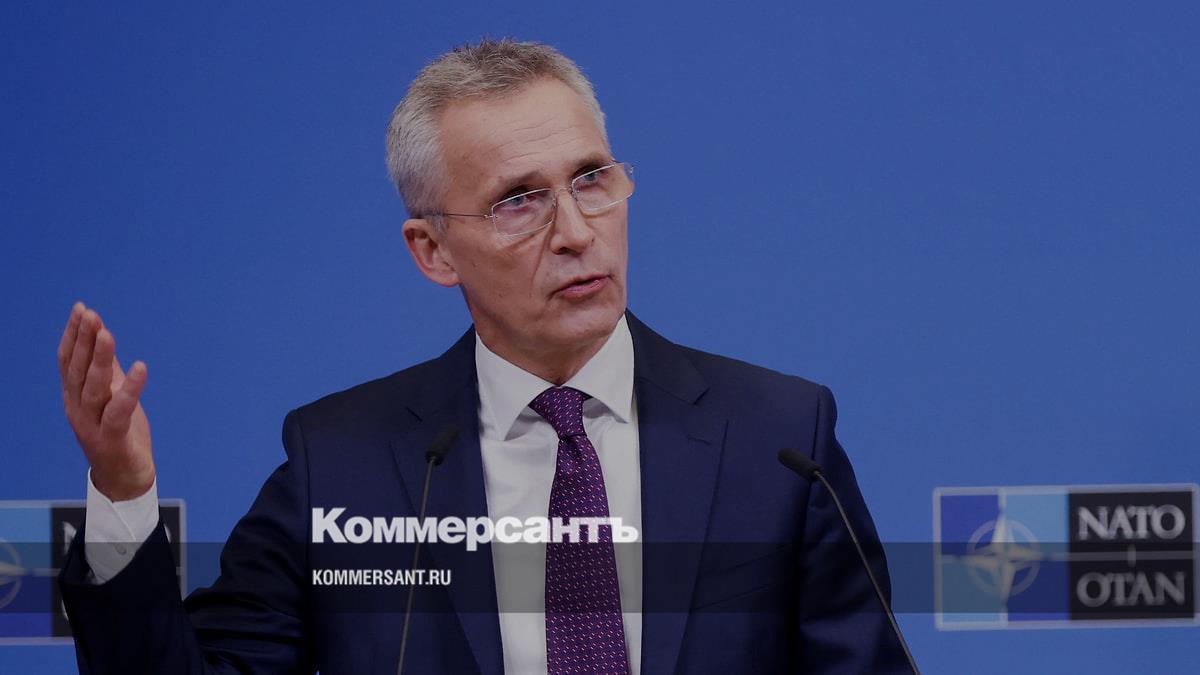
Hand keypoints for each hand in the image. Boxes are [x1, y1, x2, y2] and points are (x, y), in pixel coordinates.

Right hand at [58, 302, 155, 500]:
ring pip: (94, 389)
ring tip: (108, 335)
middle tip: (90, 314)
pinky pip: (119, 412)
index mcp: (75, 398)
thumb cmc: (119, 435)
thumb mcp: (111, 396)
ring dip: (99, 360)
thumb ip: (107, 370)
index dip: (73, 335)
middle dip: (83, 341)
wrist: (125, 479)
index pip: (68, 362)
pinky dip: (129, 389)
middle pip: (77, 371)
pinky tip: (140, 368)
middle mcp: (78, 410)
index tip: (81, 309)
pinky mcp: (112, 439)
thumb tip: (103, 337)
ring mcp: (92, 426)